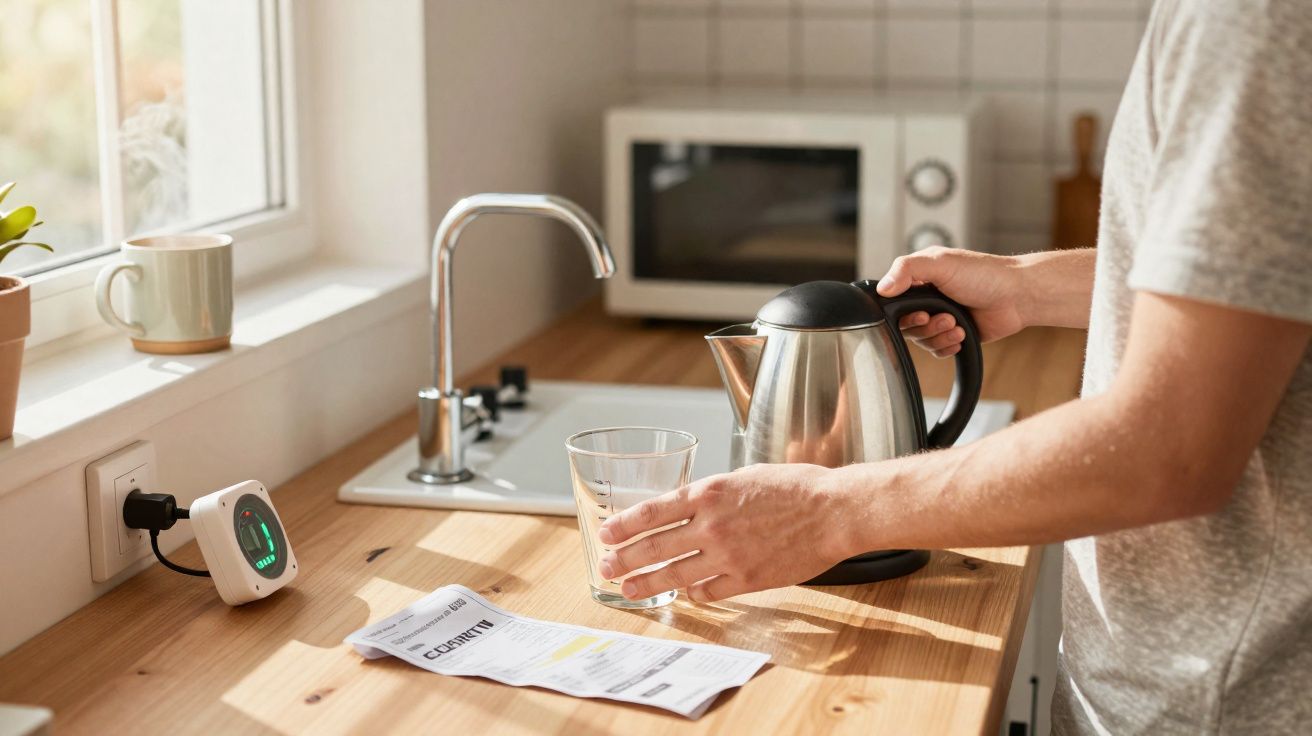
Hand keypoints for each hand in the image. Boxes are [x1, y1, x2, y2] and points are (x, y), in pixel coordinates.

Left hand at [595, 464, 853, 602]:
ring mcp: (727, 555)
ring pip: (674, 574)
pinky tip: (685, 592)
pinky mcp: (746, 580)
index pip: (652, 512)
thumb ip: (712, 495)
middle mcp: (711, 524)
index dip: (625, 525)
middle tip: (607, 567)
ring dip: (646, 583)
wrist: (834, 511)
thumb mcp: (745, 477)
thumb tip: (689, 509)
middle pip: (654, 547)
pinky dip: (692, 592)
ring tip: (628, 589)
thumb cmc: (797, 488)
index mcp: (709, 492)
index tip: (608, 533)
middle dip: (625, 559)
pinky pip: (707, 591)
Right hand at [876, 247, 1026, 356]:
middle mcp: (926, 298)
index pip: (892, 300)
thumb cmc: (984, 274)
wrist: (1017, 296)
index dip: (901, 312)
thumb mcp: (940, 263)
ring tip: (958, 324)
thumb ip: (907, 269)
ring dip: (939, 335)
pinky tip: (961, 336)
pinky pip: (937, 350)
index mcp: (919, 278)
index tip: (920, 312)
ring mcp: (940, 317)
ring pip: (921, 340)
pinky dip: (947, 346)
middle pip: (905, 325)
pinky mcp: (953, 334)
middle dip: (925, 326)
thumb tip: (882, 288)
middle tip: (945, 317)